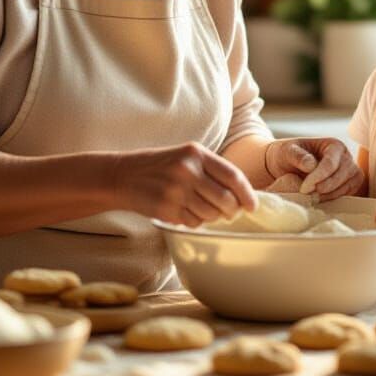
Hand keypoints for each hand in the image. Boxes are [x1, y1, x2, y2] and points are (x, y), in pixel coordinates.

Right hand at [113, 142, 257, 227]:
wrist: (123, 175)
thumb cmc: (161, 166)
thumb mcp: (186, 157)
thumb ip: (212, 170)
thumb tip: (242, 193)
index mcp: (196, 153)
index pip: (233, 176)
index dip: (247, 194)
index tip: (252, 205)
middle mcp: (187, 170)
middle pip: (225, 199)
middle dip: (232, 210)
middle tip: (230, 212)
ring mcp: (176, 190)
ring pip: (211, 214)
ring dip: (212, 217)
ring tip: (202, 209)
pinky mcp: (166, 209)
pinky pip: (194, 222)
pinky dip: (195, 221)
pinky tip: (185, 212)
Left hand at [264, 137, 363, 201]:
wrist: (285, 168)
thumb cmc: (287, 156)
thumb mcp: (286, 151)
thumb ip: (297, 155)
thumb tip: (311, 165)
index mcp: (333, 145)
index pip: (331, 162)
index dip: (319, 176)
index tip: (304, 188)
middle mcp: (345, 157)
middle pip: (344, 174)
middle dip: (326, 186)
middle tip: (308, 193)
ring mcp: (349, 173)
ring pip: (348, 186)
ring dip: (329, 195)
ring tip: (311, 198)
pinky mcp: (348, 187)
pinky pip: (348, 195)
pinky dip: (334, 200)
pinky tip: (318, 200)